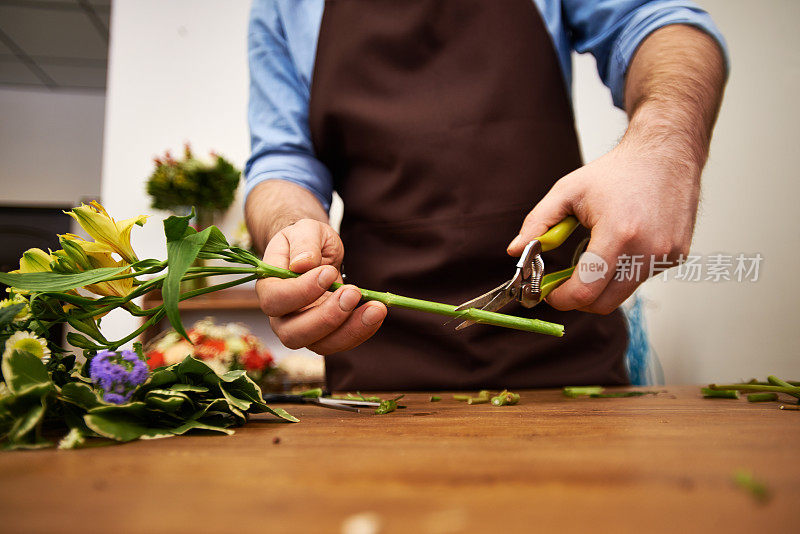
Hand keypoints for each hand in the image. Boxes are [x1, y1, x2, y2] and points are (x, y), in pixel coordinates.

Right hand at [255, 219, 386, 352]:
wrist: (317, 254)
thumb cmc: (307, 240)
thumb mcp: (305, 230)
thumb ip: (303, 243)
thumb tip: (302, 264)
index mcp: (269, 287)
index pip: (276, 300)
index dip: (302, 291)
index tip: (329, 272)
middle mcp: (281, 315)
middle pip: (293, 333)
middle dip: (327, 317)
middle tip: (353, 291)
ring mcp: (302, 329)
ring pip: (320, 345)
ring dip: (350, 330)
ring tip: (376, 308)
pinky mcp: (325, 335)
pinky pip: (340, 342)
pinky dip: (361, 331)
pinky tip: (376, 312)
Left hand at [507, 140, 700, 313]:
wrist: (666, 153)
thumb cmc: (616, 172)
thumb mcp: (567, 191)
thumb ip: (538, 223)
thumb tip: (515, 251)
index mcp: (618, 233)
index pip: (585, 290)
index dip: (561, 298)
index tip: (548, 293)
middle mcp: (647, 250)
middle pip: (604, 303)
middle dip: (578, 299)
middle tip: (563, 284)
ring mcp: (666, 255)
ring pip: (622, 292)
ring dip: (601, 284)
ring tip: (593, 253)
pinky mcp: (677, 256)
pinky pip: (641, 277)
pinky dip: (624, 270)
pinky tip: (622, 242)